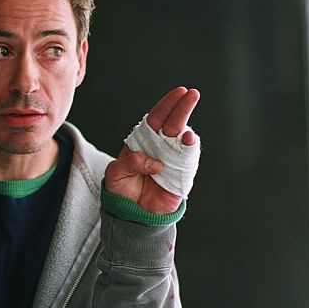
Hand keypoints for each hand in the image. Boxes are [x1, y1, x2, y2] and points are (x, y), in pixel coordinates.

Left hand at [104, 87, 199, 213]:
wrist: (131, 215)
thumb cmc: (121, 191)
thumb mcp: (115, 174)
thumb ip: (130, 163)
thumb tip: (154, 162)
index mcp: (144, 141)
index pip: (157, 118)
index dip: (167, 105)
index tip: (179, 92)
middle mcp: (161, 147)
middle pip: (174, 124)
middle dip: (183, 108)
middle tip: (193, 95)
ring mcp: (172, 160)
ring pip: (183, 141)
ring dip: (187, 132)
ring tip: (187, 130)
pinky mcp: (182, 177)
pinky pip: (189, 163)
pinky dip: (190, 153)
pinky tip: (189, 143)